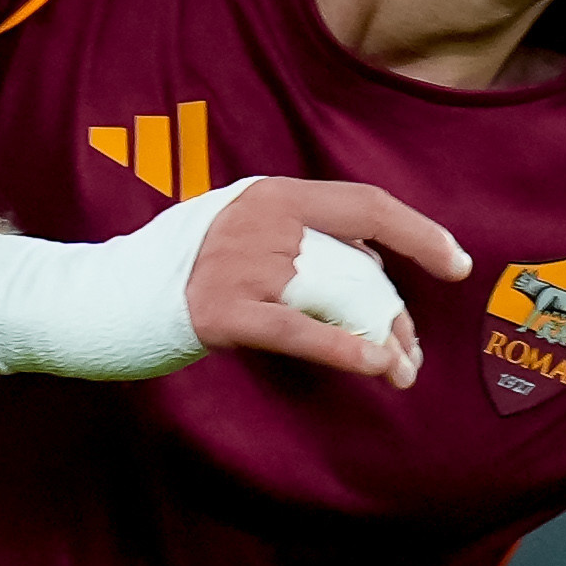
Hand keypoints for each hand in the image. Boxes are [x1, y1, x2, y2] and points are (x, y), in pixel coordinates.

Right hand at [185, 177, 467, 388]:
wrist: (106, 296)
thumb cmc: (188, 269)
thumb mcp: (250, 232)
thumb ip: (309, 240)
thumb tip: (380, 273)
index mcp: (274, 194)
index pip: (365, 206)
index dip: (419, 234)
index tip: (458, 264)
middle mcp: (261, 220)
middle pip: (358, 268)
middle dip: (394, 315)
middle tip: (411, 352)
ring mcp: (240, 265)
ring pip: (338, 302)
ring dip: (379, 341)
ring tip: (400, 371)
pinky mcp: (222, 312)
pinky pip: (299, 330)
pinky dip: (344, 349)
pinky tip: (377, 366)